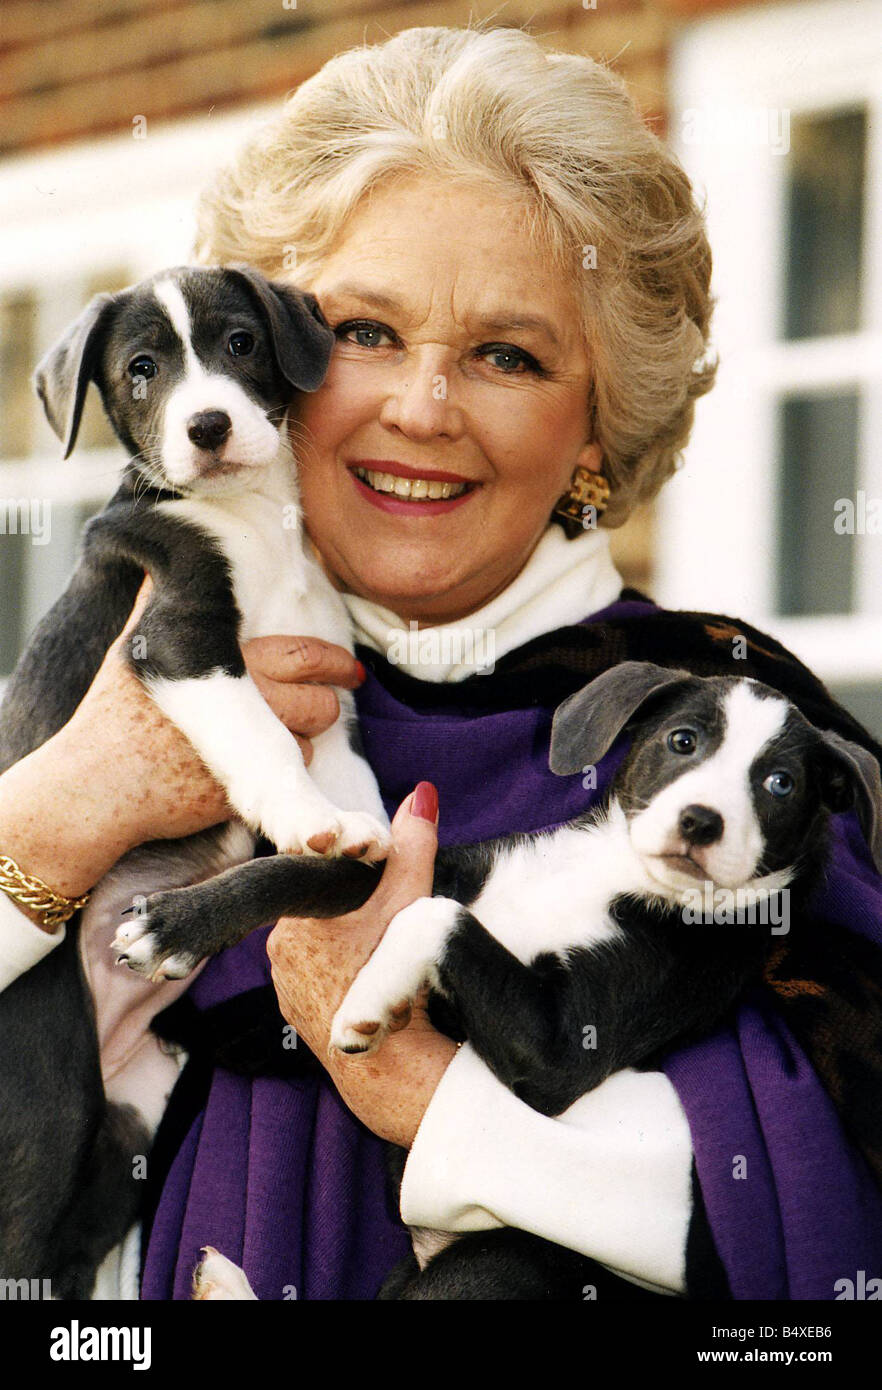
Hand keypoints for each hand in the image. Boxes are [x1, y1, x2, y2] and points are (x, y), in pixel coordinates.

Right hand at [59, 578, 366, 844]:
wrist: (97, 785)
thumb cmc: (112, 715)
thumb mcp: (133, 647)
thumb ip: (155, 605)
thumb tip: (160, 566)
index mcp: (224, 659)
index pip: (303, 654)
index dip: (333, 662)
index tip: (347, 670)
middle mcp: (243, 699)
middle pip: (320, 701)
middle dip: (331, 700)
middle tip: (339, 696)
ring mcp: (247, 746)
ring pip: (311, 739)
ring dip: (306, 737)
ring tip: (286, 733)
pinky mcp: (246, 786)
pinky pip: (289, 776)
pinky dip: (284, 772)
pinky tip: (258, 764)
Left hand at [267, 784, 457, 1147]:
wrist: (390, 1069)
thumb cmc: (397, 984)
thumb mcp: (411, 904)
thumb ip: (414, 847)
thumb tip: (422, 794)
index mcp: (295, 918)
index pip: (321, 876)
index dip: (353, 877)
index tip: (379, 895)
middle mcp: (277, 951)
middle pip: (321, 911)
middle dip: (354, 913)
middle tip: (388, 928)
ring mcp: (283, 986)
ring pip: (318, 946)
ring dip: (347, 946)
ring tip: (381, 959)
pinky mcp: (296, 1014)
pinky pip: (317, 978)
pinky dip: (341, 976)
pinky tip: (368, 985)